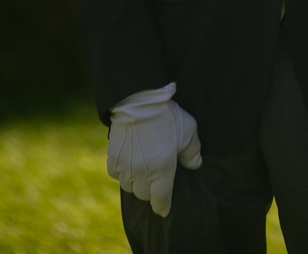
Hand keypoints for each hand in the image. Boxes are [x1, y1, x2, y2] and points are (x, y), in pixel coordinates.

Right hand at [107, 82, 202, 216]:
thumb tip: (194, 166)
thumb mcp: (188, 131)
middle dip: (150, 191)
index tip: (164, 208)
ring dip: (135, 183)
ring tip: (142, 171)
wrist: (138, 99)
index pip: (160, 201)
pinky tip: (128, 163)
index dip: (163, 207)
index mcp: (162, 170)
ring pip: (129, 187)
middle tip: (156, 179)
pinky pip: (115, 174)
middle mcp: (142, 173)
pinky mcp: (112, 156)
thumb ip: (193, 153)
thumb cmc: (166, 115)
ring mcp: (125, 166)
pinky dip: (121, 172)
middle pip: (143, 195)